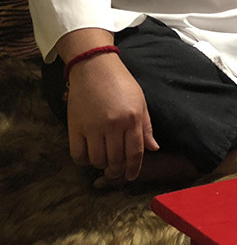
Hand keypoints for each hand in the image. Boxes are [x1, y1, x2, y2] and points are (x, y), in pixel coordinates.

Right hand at [66, 53, 158, 181]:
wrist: (94, 67)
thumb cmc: (121, 83)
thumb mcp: (140, 101)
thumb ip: (146, 126)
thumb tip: (153, 148)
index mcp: (132, 119)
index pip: (135, 153)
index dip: (134, 169)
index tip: (132, 176)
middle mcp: (113, 125)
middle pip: (116, 160)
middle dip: (117, 171)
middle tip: (117, 171)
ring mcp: (93, 127)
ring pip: (97, 160)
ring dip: (101, 166)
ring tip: (104, 162)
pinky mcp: (74, 127)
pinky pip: (78, 154)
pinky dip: (84, 160)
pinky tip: (89, 156)